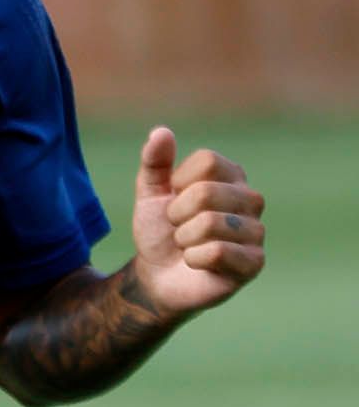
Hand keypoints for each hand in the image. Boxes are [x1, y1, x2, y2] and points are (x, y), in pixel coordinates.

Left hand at [129, 127, 264, 317]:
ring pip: (210, 223)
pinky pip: (216, 252)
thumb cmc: (160, 230)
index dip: (178, 183)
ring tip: (188, 245)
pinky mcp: (254, 262)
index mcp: (231, 176)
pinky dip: (194, 259)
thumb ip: (154, 162)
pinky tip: (197, 262)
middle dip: (177, 214)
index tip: (174, 199)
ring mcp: (257, 231)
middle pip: (207, 192)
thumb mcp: (149, 194)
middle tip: (179, 227)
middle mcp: (251, 199)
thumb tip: (161, 131)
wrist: (157, 275)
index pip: (208, 161)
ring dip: (184, 238)